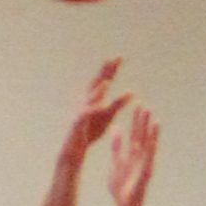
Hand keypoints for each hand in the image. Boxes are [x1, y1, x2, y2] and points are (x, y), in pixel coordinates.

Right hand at [60, 61, 128, 175]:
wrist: (74, 148)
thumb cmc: (90, 131)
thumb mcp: (107, 116)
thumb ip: (117, 104)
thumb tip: (131, 92)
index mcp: (94, 99)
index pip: (104, 80)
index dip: (111, 69)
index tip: (120, 57)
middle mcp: (86, 101)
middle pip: (96, 84)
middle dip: (104, 72)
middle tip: (113, 59)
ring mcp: (81, 110)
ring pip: (90, 98)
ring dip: (98, 90)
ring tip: (107, 82)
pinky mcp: (78, 122)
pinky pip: (86, 114)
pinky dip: (93, 108)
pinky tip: (100, 104)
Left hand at [107, 102, 158, 205]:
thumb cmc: (120, 188)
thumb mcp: (116, 163)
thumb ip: (116, 147)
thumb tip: (114, 130)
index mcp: (131, 155)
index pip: (133, 134)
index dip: (135, 121)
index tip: (136, 106)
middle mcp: (139, 156)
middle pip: (141, 135)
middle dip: (141, 120)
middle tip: (143, 104)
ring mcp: (144, 162)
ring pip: (147, 141)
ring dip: (148, 127)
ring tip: (150, 112)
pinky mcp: (146, 168)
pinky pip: (149, 152)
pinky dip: (152, 140)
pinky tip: (155, 129)